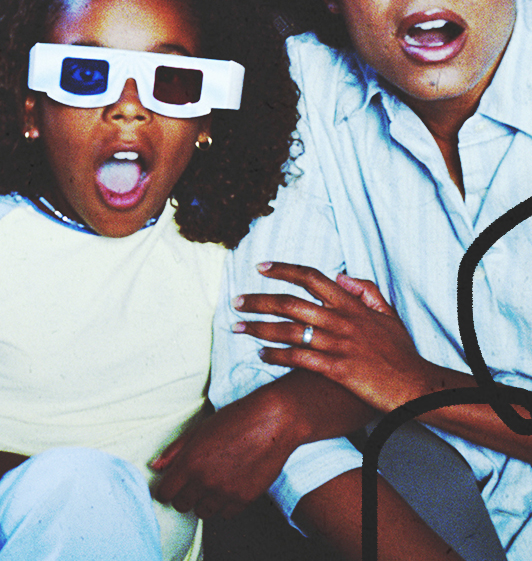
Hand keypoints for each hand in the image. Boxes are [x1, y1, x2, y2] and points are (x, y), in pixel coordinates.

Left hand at [151, 390, 301, 518]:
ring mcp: (226, 492)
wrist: (271, 423)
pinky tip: (226, 490)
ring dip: (202, 502)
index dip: (164, 491)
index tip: (168, 488)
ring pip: (203, 512)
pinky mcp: (246, 498)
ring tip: (209, 486)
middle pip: (182, 505)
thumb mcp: (198, 430)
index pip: (166, 492)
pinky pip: (226, 514)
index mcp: (190, 461)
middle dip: (181, 497)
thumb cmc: (233, 421)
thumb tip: (155, 467)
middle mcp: (206, 480)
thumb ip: (174, 451)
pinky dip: (223, 506)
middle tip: (189, 486)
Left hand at [233, 262, 445, 413]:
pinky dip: (276, 355)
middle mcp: (342, 321)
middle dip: (258, 300)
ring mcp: (339, 345)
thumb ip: (367, 291)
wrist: (419, 388)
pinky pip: (299, 358)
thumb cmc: (403, 354)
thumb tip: (341, 275)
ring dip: (258, 327)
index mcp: (353, 306)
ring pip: (289, 330)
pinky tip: (261, 355)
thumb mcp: (390, 316)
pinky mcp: (338, 369)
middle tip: (236, 301)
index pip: (312, 278)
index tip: (260, 267)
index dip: (283, 270)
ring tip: (237, 327)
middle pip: (291, 303)